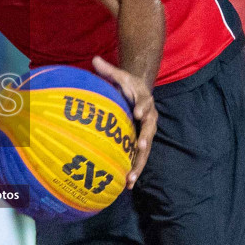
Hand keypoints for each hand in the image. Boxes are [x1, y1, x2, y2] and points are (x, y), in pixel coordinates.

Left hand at [92, 56, 156, 188]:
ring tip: (130, 180)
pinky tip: (126, 184)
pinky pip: (139, 158)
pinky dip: (134, 170)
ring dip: (138, 165)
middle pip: (149, 131)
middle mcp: (149, 118)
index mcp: (144, 101)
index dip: (143, 108)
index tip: (139, 113)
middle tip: (140, 147)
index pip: (144, 104)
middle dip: (144, 140)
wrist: (140, 92)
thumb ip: (108, 69)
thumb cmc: (127, 85)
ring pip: (145, 151)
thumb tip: (95, 59)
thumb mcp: (119, 75)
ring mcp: (146, 132)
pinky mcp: (141, 143)